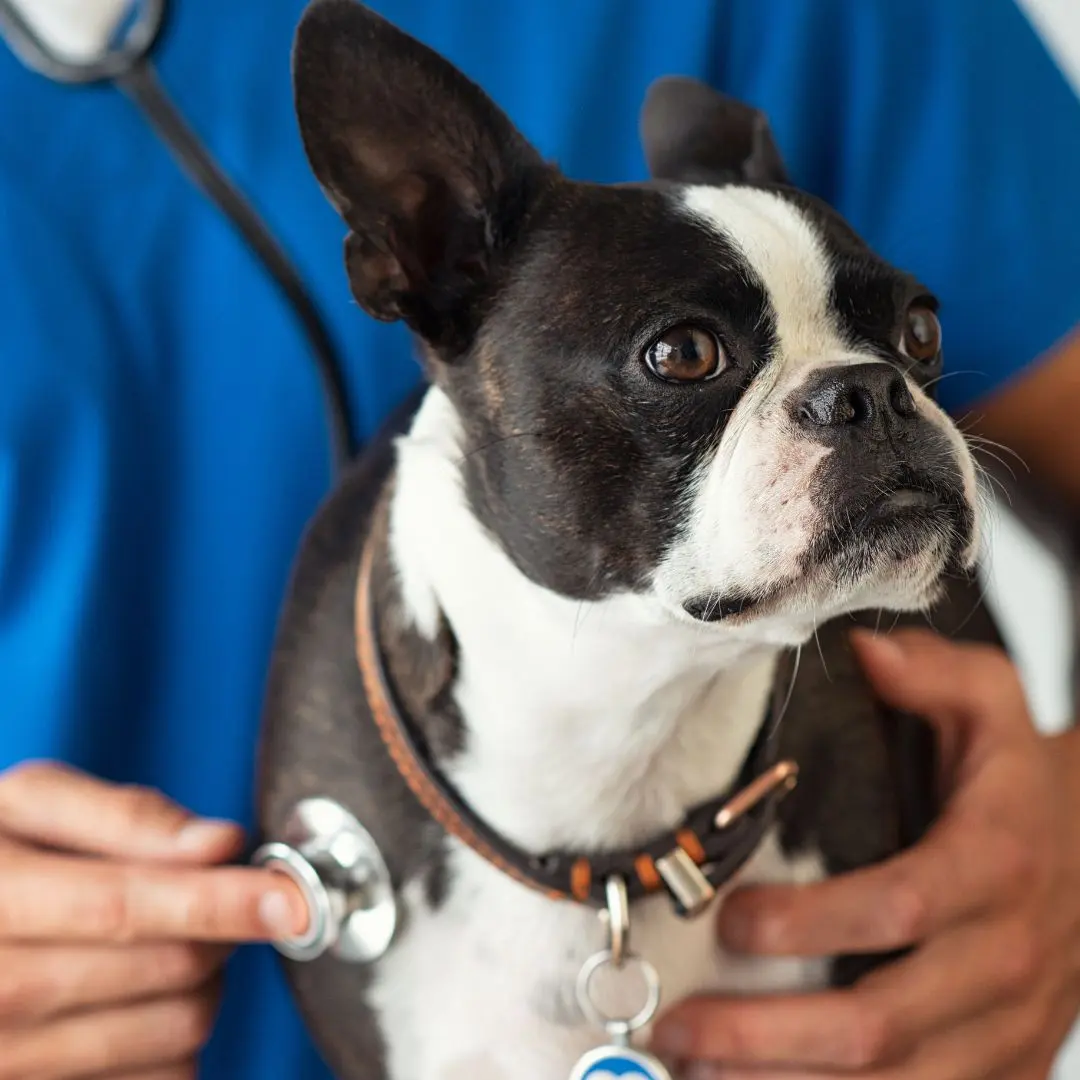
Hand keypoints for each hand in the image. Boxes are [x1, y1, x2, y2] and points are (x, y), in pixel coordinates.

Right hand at [0, 761, 307, 1079]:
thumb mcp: (25, 807)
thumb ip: (122, 817)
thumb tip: (219, 843)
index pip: (122, 906)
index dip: (217, 902)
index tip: (289, 898)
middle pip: (164, 969)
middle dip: (217, 929)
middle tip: (209, 901)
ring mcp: (9, 1063)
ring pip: (173, 1031)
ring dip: (205, 985)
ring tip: (171, 946)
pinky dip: (177, 1041)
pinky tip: (143, 1001)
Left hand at [651, 628, 1079, 1079]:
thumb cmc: (1023, 777)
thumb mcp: (992, 701)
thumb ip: (932, 674)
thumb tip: (864, 651)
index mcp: (994, 864)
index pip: (897, 907)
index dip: (810, 923)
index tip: (730, 919)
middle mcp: (1005, 957)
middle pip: (882, 1021)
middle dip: (771, 1036)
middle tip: (681, 1027)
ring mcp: (1010, 1024)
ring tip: (701, 1075)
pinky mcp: (1007, 1064)